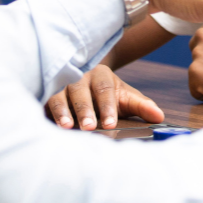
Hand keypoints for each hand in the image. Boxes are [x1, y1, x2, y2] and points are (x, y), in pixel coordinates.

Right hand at [46, 65, 165, 130]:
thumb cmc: (109, 94)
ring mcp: (60, 84)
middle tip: (88, 127)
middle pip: (80, 91)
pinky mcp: (45, 94)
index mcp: (101, 75)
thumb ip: (142, 106)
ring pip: (58, 95)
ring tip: (66, 127)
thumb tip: (160, 116)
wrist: (88, 80)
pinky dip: (45, 112)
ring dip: (62, 111)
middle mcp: (78, 77)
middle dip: (84, 110)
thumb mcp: (127, 97)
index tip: (110, 124)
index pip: (104, 89)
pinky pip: (43, 101)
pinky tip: (45, 124)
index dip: (107, 107)